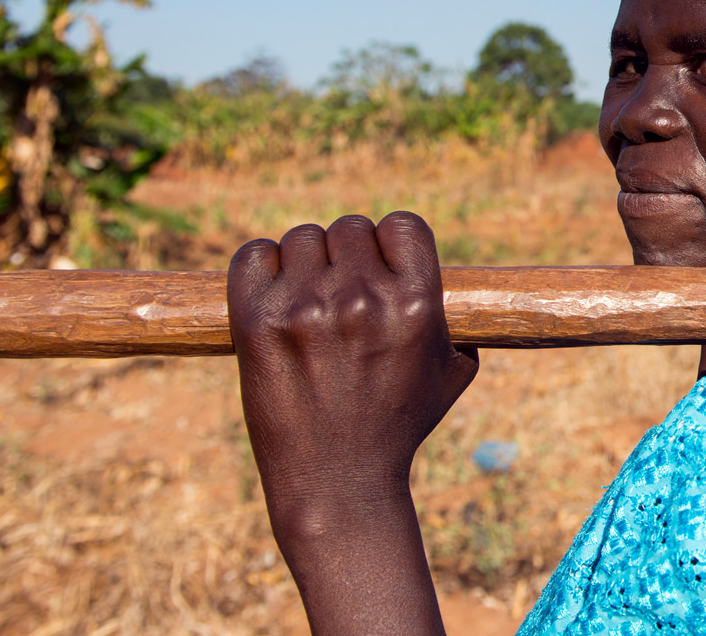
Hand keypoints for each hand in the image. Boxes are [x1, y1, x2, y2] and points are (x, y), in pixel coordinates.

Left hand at [229, 211, 475, 635]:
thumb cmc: (399, 423)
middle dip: (347, 256)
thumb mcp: (452, 369)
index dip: (391, 242)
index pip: (403, 224)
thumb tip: (447, 278)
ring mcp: (306, 307)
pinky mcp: (257, 321)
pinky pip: (253, 256)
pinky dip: (261, 266)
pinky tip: (273, 293)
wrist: (337, 481)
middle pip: (349, 228)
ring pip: (301, 238)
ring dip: (305, 262)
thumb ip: (451, 315)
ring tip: (307, 299)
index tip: (381, 265)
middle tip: (340, 290)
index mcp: (416, 302)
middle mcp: (363, 297)